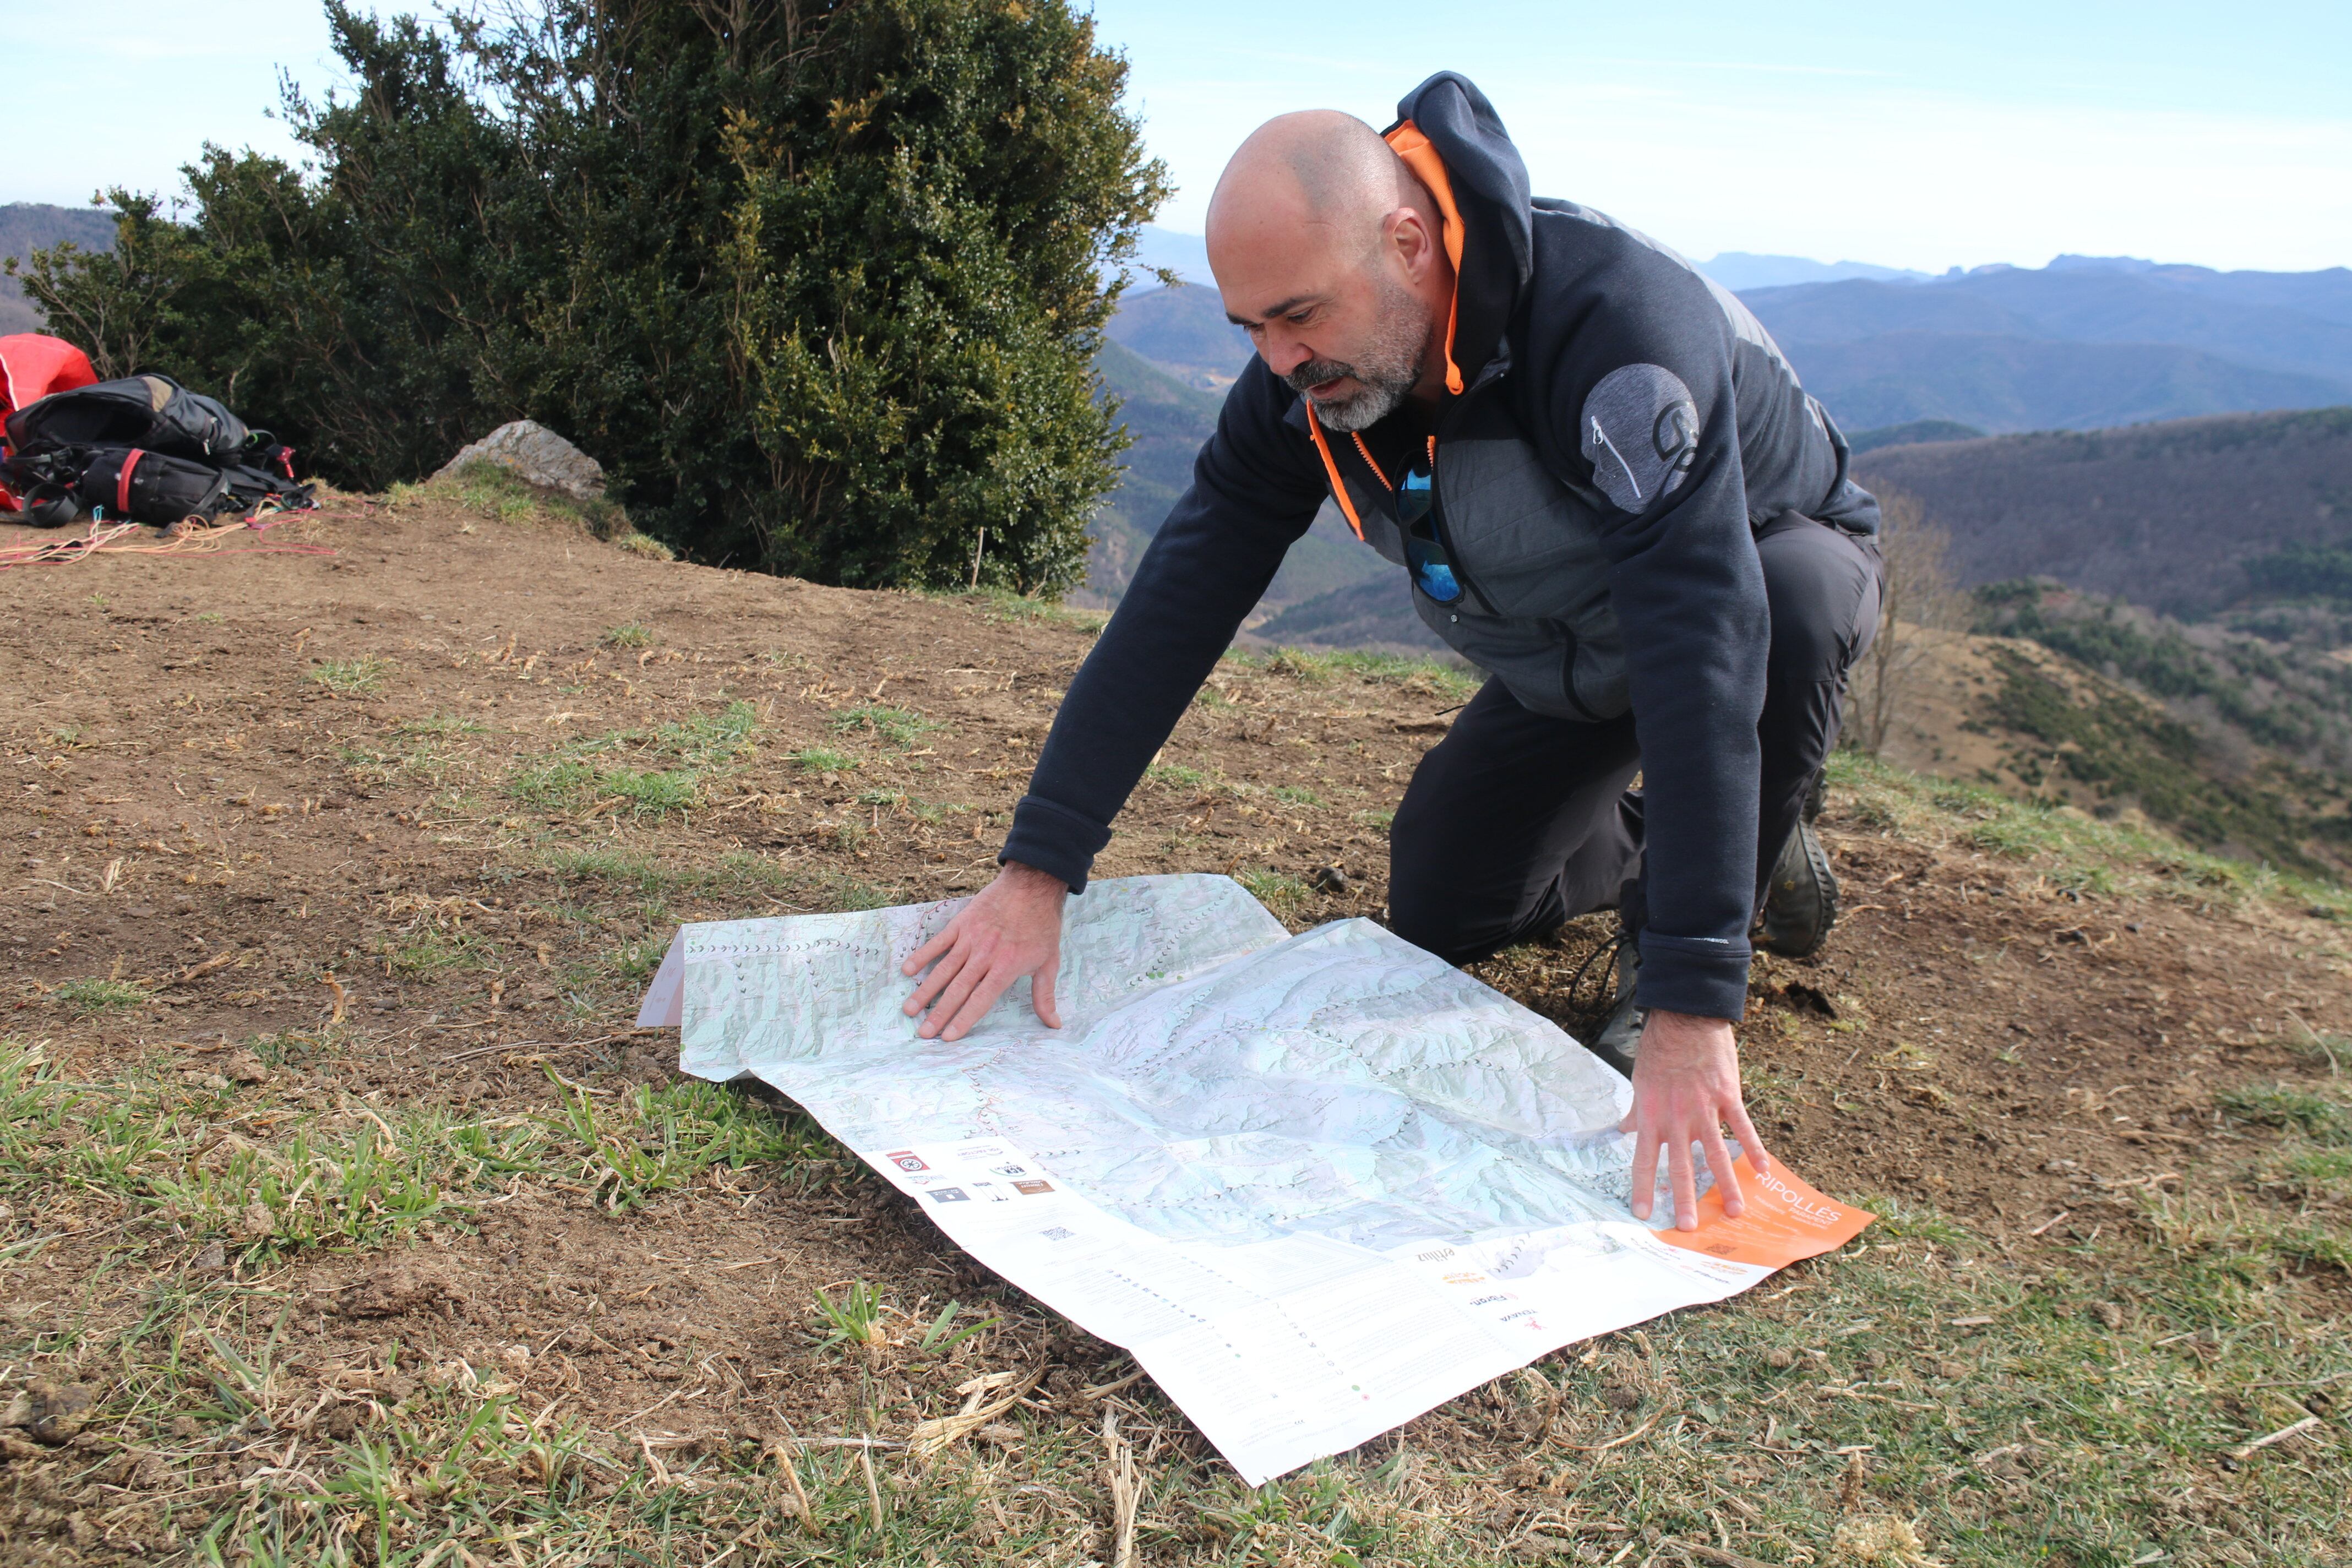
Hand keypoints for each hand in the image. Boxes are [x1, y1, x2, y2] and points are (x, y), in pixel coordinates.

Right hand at [900, 861, 1068, 1040]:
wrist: (1032, 885)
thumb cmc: (1042, 925)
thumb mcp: (1049, 961)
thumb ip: (1045, 995)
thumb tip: (1054, 1024)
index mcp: (1006, 967)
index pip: (981, 1000)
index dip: (964, 1019)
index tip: (948, 1037)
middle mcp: (985, 955)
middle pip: (958, 989)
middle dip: (939, 1013)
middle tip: (924, 1033)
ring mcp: (970, 939)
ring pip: (944, 970)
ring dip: (925, 991)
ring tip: (910, 1010)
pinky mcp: (961, 924)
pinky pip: (938, 943)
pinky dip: (922, 956)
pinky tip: (907, 970)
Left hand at [1618, 1009, 1771, 1231]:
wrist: (1686, 1019)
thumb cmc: (1659, 1049)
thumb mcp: (1639, 1081)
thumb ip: (1636, 1112)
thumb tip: (1624, 1130)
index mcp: (1652, 1115)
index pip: (1644, 1160)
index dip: (1643, 1188)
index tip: (1643, 1214)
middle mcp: (1678, 1118)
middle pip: (1682, 1166)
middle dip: (1685, 1200)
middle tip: (1689, 1228)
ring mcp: (1705, 1109)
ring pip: (1717, 1155)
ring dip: (1726, 1185)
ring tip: (1734, 1212)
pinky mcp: (1729, 1098)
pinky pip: (1743, 1128)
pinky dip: (1754, 1150)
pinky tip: (1763, 1172)